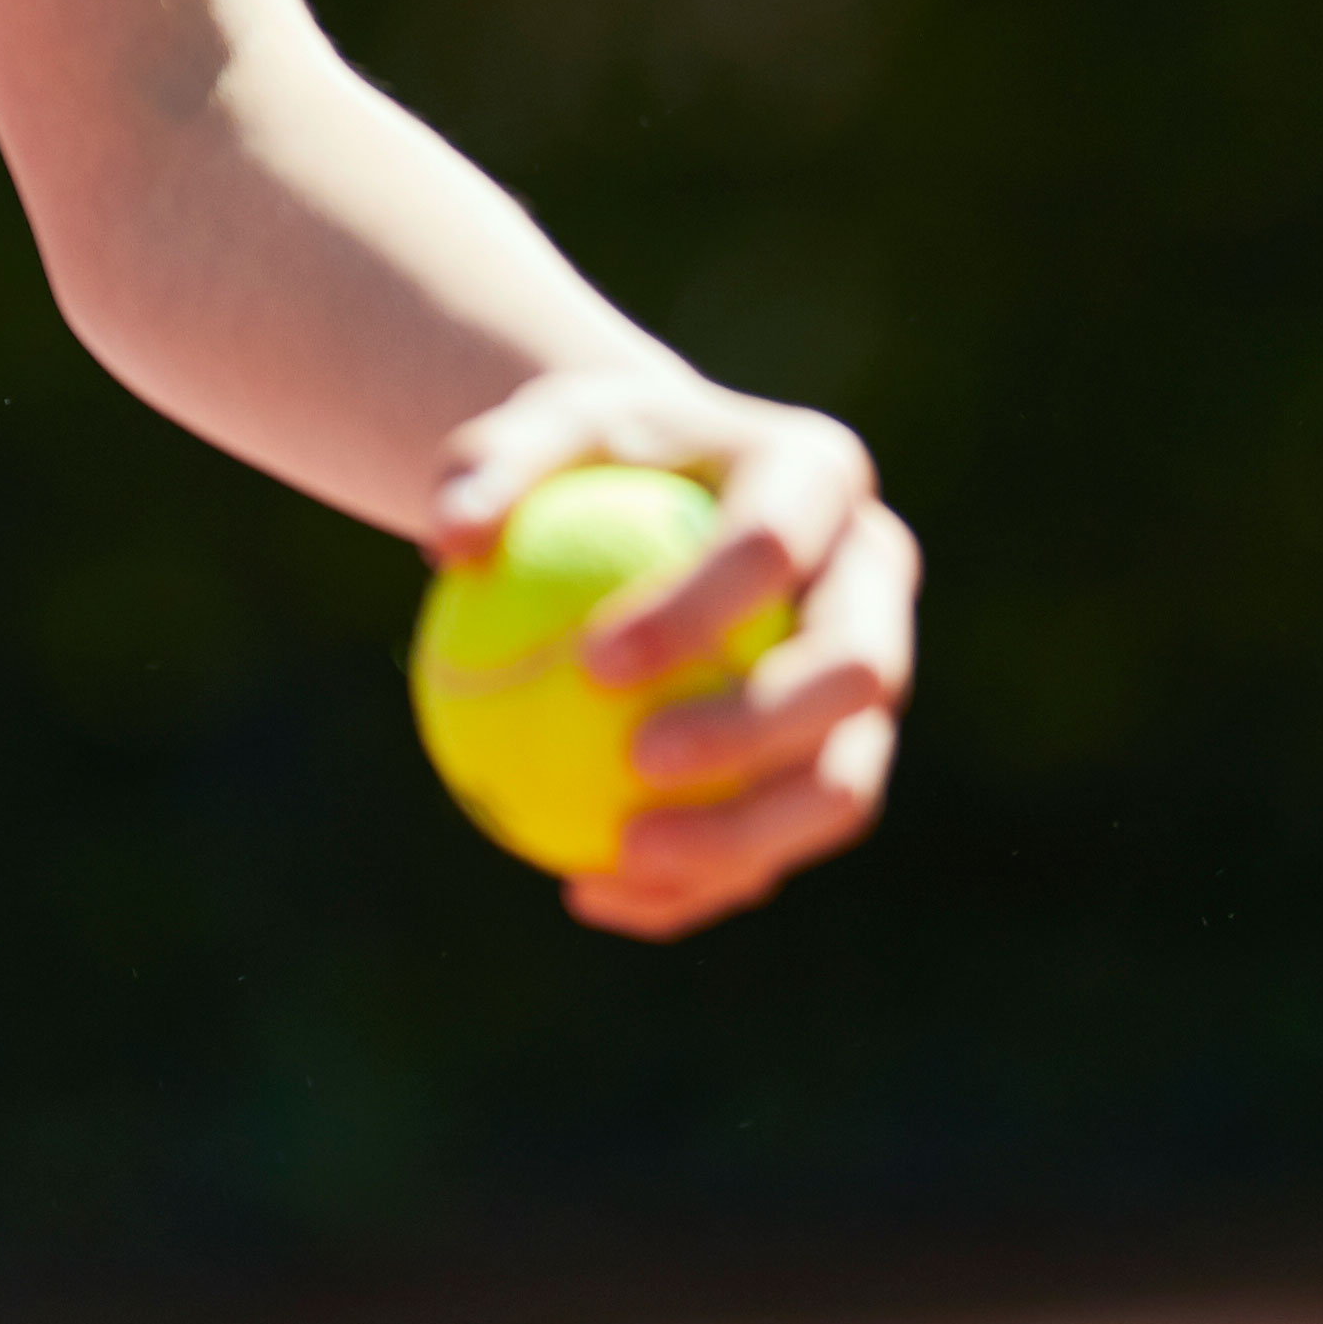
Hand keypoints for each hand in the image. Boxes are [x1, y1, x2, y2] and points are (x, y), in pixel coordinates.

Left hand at [432, 368, 920, 939]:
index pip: (774, 544)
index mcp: (818, 473)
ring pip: (842, 780)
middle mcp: (872, 576)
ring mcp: (873, 676)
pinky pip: (783, 839)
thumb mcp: (534, 430)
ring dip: (743, 838)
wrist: (651, 492)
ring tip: (622, 860)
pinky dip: (699, 881)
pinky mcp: (843, 754)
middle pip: (853, 668)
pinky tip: (591, 893)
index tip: (593, 664)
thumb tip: (449, 541)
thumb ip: (491, 469)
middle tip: (639, 762)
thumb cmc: (587, 460)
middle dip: (758, 728)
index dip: (698, 609)